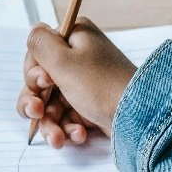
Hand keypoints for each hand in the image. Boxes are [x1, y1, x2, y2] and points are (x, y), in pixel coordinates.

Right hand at [17, 19, 137, 148]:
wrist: (138, 118)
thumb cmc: (102, 86)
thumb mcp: (64, 59)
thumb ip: (39, 42)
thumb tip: (33, 32)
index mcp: (75, 38)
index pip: (37, 55)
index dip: (33, 73)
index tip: (43, 83)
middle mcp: (80, 58)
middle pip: (40, 83)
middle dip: (36, 103)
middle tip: (38, 112)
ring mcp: (85, 84)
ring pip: (51, 105)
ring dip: (50, 124)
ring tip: (57, 138)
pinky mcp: (90, 106)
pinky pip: (67, 118)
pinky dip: (68, 129)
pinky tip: (78, 136)